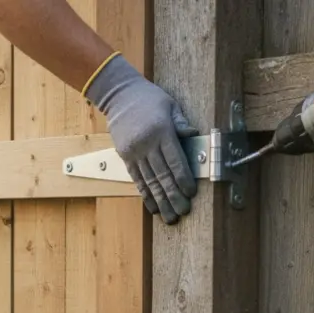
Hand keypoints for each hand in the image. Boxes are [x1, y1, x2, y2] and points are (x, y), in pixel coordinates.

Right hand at [87, 55, 198, 223]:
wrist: (119, 95)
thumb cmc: (148, 98)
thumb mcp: (170, 105)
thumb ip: (181, 123)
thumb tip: (194, 136)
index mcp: (161, 131)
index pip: (175, 160)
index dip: (183, 179)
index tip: (190, 193)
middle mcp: (146, 144)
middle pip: (162, 175)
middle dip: (173, 196)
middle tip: (182, 211)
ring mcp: (134, 152)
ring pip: (149, 181)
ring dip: (160, 201)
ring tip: (169, 216)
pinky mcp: (125, 156)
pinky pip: (137, 179)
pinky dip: (145, 194)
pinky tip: (152, 206)